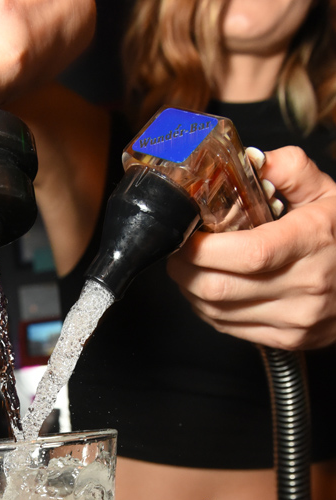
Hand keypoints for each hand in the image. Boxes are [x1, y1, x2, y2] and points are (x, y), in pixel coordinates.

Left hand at [167, 146, 335, 350]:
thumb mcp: (327, 194)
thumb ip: (289, 170)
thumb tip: (249, 160)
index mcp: (312, 242)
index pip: (248, 253)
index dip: (204, 249)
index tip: (187, 235)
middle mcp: (304, 286)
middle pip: (219, 288)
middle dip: (184, 268)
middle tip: (178, 249)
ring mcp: (294, 319)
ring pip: (216, 311)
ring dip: (190, 289)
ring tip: (190, 267)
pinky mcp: (285, 339)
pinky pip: (227, 327)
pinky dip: (207, 308)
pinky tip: (208, 289)